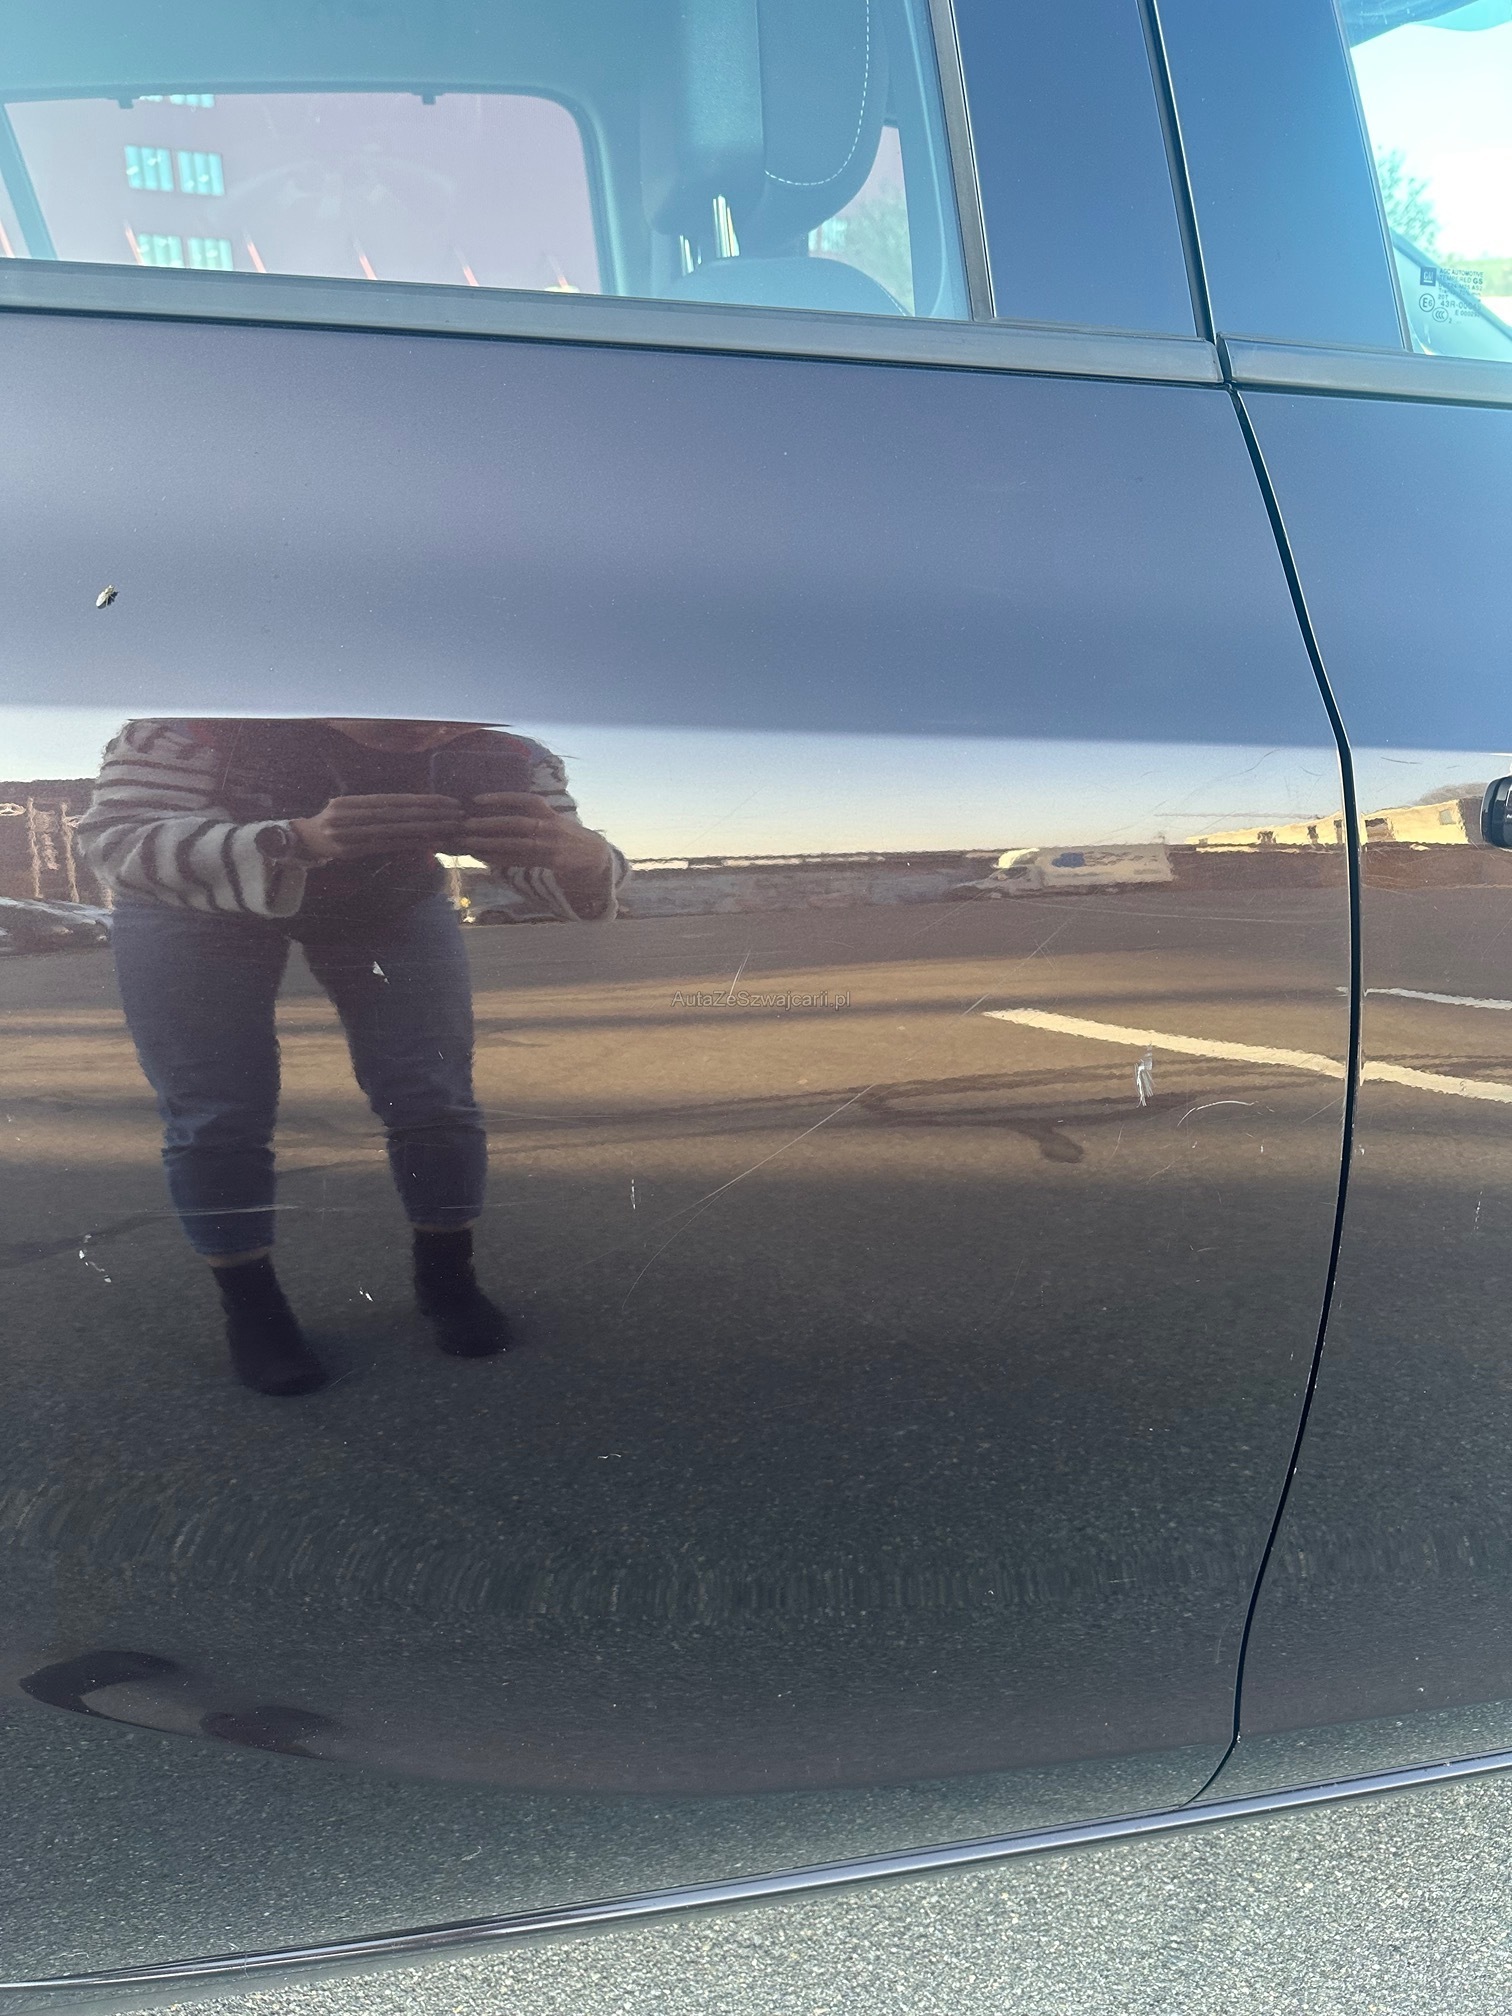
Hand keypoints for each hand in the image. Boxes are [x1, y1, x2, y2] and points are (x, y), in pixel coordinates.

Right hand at [289, 794, 464, 861]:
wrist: (303, 841)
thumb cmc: (333, 823)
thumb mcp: (349, 808)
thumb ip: (376, 807)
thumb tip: (412, 807)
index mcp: (352, 801)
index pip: (395, 799)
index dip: (422, 800)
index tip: (447, 801)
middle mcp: (351, 814)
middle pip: (399, 814)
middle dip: (431, 814)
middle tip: (458, 814)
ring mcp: (351, 833)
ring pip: (396, 830)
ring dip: (426, 829)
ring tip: (450, 828)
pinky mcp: (353, 851)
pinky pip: (388, 847)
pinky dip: (410, 845)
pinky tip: (430, 843)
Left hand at [461, 794, 613, 883]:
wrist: (592, 854)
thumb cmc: (564, 832)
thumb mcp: (551, 817)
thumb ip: (530, 813)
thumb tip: (495, 808)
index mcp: (548, 811)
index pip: (522, 800)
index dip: (500, 798)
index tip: (477, 799)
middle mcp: (548, 826)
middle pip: (515, 824)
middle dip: (489, 824)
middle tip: (466, 824)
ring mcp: (549, 845)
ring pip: (514, 845)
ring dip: (489, 844)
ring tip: (468, 843)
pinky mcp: (549, 862)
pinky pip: (518, 861)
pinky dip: (498, 859)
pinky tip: (481, 857)